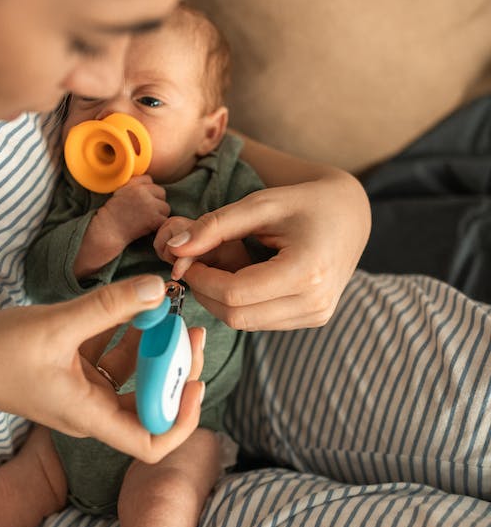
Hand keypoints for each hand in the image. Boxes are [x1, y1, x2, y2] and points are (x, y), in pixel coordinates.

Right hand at [0, 275, 204, 463]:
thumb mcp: (57, 326)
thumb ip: (109, 306)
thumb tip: (157, 288)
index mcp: (92, 415)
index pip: (152, 443)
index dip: (182, 418)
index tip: (195, 380)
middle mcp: (93, 411)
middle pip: (152, 405)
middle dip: (176, 370)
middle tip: (190, 330)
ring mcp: (84, 393)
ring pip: (134, 377)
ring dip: (154, 348)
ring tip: (167, 309)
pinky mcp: (73, 374)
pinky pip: (111, 360)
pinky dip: (126, 337)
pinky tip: (135, 305)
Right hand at [96, 176, 169, 250]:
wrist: (108, 229)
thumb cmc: (112, 214)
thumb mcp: (120, 192)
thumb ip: (133, 185)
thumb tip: (149, 182)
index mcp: (134, 184)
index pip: (149, 180)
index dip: (147, 190)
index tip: (140, 200)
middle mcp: (143, 192)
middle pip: (161, 193)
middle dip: (156, 201)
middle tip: (145, 211)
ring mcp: (150, 205)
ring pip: (165, 207)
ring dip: (159, 214)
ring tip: (146, 220)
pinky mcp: (154, 218)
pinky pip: (164, 219)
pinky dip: (158, 224)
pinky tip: (148, 227)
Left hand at [157, 173, 370, 330]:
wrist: (352, 215)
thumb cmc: (306, 202)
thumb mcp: (261, 204)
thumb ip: (215, 226)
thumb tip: (174, 249)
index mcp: (307, 271)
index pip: (235, 294)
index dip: (201, 279)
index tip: (185, 259)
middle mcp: (315, 303)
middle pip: (237, 316)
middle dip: (206, 293)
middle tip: (194, 264)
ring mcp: (317, 316)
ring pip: (246, 323)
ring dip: (221, 300)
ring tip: (219, 266)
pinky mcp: (314, 319)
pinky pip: (261, 321)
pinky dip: (241, 303)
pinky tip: (241, 276)